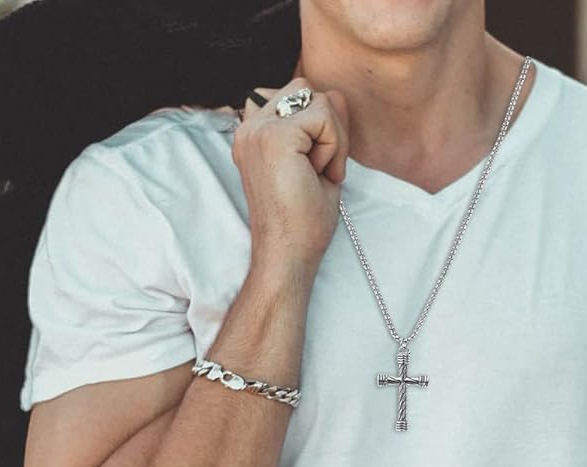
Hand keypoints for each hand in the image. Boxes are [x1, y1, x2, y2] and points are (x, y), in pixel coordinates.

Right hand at [231, 77, 350, 279]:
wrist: (287, 255)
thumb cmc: (301, 223)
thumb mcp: (318, 164)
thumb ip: (325, 127)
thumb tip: (336, 93)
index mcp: (254, 134)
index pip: (297, 98)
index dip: (319, 130)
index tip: (314, 172)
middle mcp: (250, 127)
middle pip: (306, 91)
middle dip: (326, 128)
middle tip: (320, 172)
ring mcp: (258, 130)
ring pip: (318, 100)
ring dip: (332, 139)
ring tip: (317, 175)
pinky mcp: (275, 137)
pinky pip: (325, 116)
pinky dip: (334, 148)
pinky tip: (320, 176)